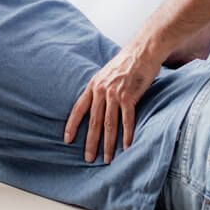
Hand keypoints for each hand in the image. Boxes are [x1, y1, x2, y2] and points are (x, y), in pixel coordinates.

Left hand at [63, 41, 164, 163]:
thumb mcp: (106, 73)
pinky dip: (126, 135)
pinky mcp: (130, 96)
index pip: (79, 109)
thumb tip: (97, 104)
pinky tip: (126, 146)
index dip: (72, 125)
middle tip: (88, 159)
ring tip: (107, 159)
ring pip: (109, 125)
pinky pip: (126, 120)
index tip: (67, 140)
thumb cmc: (126, 62)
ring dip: (108, 144)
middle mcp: (102, 91)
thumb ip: (100, 88)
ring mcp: (115, 94)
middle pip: (93, 122)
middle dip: (90, 142)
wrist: (143, 50)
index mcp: (94, 85)